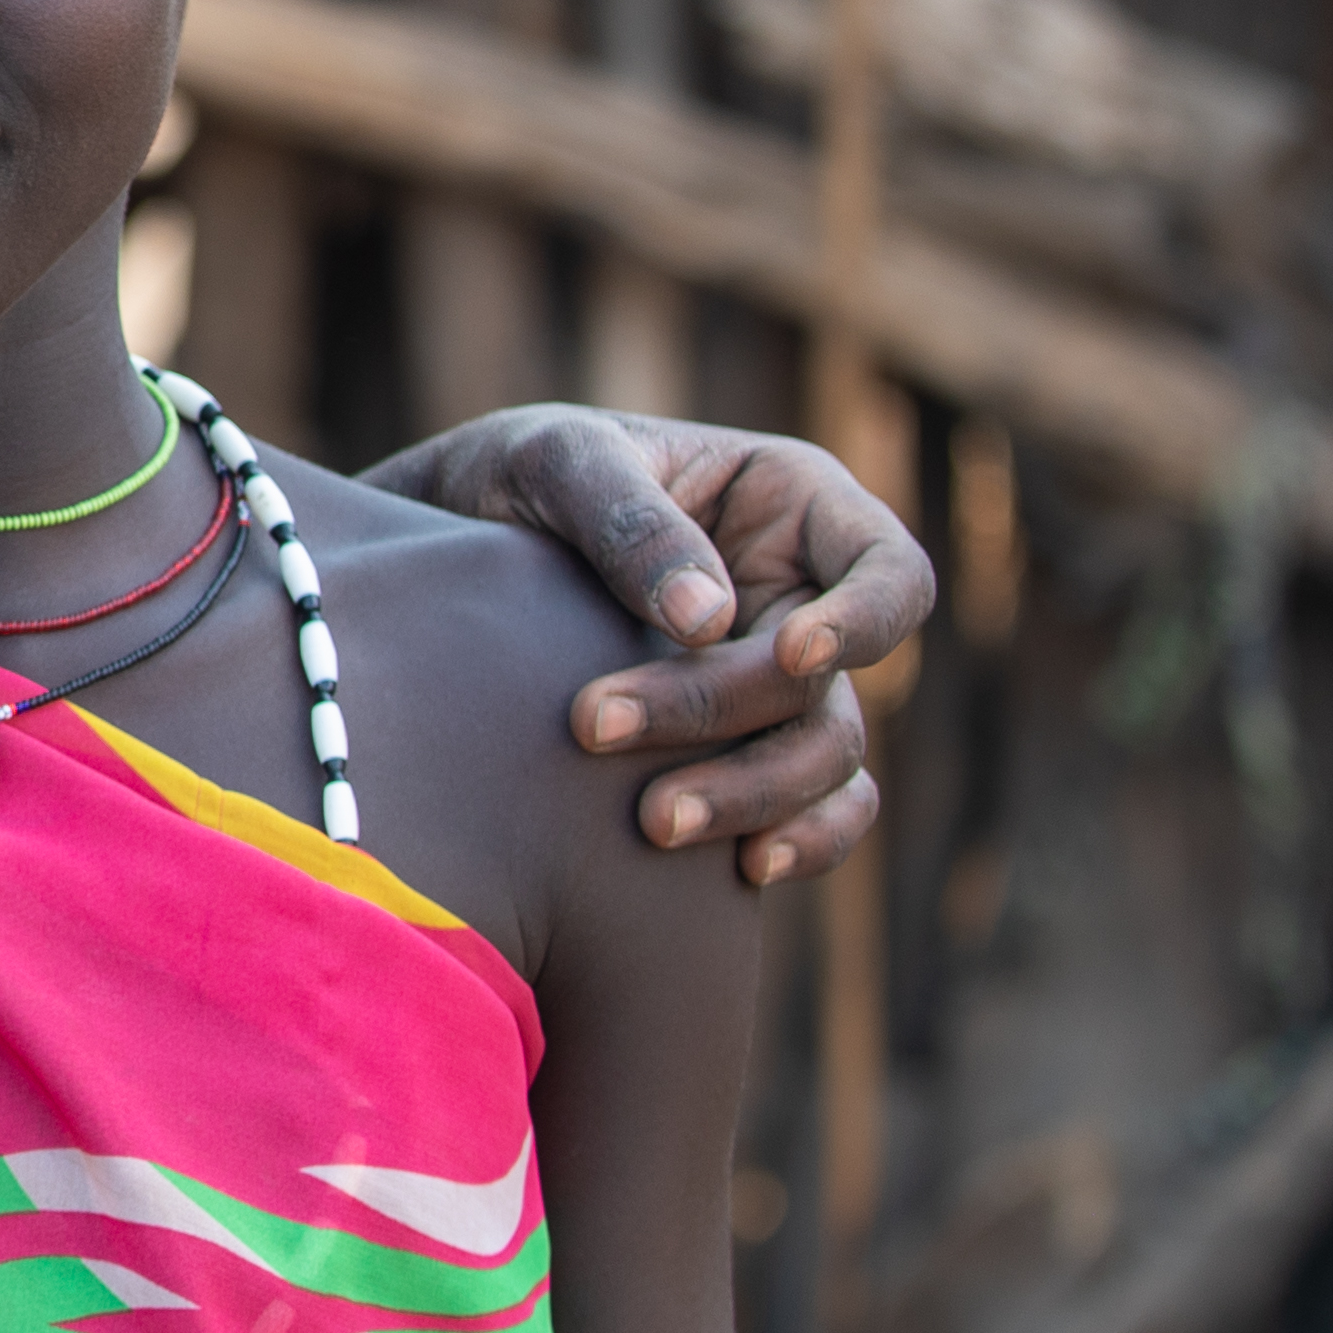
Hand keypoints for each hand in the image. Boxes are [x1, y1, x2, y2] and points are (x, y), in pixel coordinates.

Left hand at [361, 407, 930, 885]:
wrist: (443, 552)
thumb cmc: (515, 477)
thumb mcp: (555, 461)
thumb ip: (630, 521)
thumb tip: (710, 619)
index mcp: (792, 504)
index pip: (889, 569)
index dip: (864, 622)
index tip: (790, 653)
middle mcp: (805, 598)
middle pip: (828, 681)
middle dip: (725, 713)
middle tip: (596, 727)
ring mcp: (781, 682)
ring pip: (822, 757)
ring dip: (749, 794)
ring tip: (650, 821)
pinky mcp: (745, 750)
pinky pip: (816, 811)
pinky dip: (799, 843)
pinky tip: (739, 871)